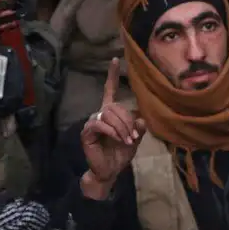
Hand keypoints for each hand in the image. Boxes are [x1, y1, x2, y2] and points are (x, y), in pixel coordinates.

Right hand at [81, 58, 145, 182]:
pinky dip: (113, 132)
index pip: (109, 90)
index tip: (115, 59)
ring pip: (109, 114)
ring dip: (122, 128)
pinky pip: (101, 124)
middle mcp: (100, 114)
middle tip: (134, 136)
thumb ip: (139, 126)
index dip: (112, 75)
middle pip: (115, 106)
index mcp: (111, 112)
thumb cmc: (121, 153)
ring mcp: (92, 122)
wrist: (110, 170)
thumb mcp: (135, 138)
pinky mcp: (87, 132)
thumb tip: (141, 119)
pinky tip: (119, 139)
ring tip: (128, 140)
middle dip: (128, 121)